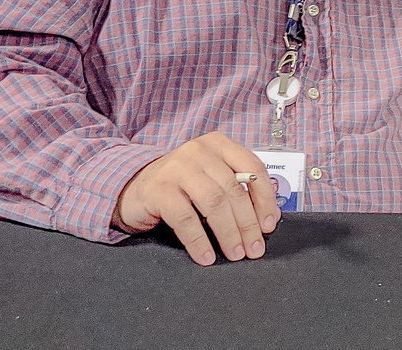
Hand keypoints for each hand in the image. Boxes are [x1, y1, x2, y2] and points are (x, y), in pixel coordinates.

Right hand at [113, 132, 279, 264]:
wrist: (132, 188)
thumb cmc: (179, 187)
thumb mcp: (209, 179)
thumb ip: (235, 189)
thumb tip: (266, 219)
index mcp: (218, 144)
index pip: (252, 167)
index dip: (265, 199)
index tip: (269, 225)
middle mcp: (198, 151)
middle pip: (234, 189)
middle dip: (248, 223)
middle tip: (254, 248)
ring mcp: (177, 168)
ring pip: (214, 202)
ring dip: (229, 233)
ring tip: (235, 254)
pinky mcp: (158, 189)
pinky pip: (185, 218)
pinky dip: (199, 241)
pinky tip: (206, 256)